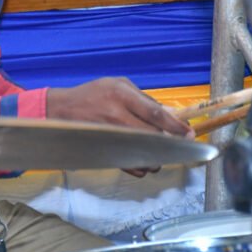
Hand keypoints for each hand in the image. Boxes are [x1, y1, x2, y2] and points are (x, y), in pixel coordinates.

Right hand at [46, 77, 193, 176]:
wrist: (61, 109)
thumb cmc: (92, 94)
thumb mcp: (118, 84)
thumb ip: (142, 98)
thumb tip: (167, 115)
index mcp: (122, 95)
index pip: (156, 113)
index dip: (176, 126)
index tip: (190, 134)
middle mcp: (117, 115)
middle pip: (152, 135)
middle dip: (169, 143)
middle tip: (178, 146)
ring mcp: (110, 135)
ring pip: (142, 153)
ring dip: (156, 158)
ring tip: (159, 155)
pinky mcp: (103, 150)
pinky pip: (128, 165)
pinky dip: (140, 167)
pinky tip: (144, 164)